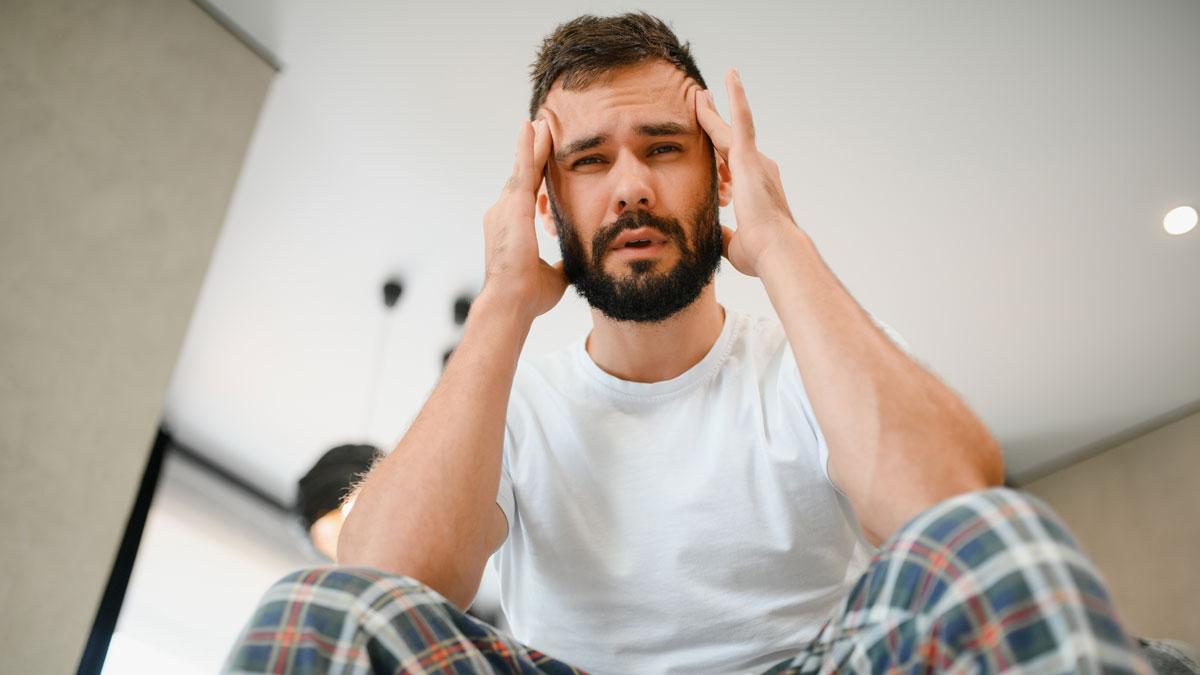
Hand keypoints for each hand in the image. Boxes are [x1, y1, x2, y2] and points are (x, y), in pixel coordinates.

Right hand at [481, 119, 567, 320]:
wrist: (512, 302)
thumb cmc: (528, 296)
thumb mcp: (553, 275)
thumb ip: (561, 263)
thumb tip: (576, 262)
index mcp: (511, 229)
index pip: (526, 196)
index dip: (534, 179)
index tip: (540, 163)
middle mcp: (502, 214)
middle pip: (521, 177)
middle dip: (531, 154)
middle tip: (537, 130)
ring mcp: (505, 208)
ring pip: (522, 169)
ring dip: (532, 145)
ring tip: (540, 123)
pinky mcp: (514, 205)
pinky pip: (524, 169)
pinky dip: (529, 147)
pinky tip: (534, 128)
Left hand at [695, 69, 797, 276]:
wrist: (776, 251)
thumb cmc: (761, 254)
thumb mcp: (734, 243)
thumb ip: (724, 234)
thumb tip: (715, 236)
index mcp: (754, 188)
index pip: (729, 166)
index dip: (717, 154)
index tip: (710, 144)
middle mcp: (758, 170)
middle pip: (728, 141)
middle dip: (715, 123)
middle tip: (704, 103)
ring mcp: (755, 161)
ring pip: (729, 128)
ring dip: (715, 109)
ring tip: (703, 91)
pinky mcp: (750, 157)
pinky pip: (742, 120)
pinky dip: (736, 97)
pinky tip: (730, 76)